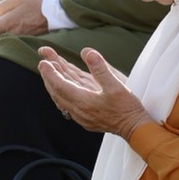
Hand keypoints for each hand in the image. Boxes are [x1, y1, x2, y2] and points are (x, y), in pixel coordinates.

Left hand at [36, 46, 152, 138]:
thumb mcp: (116, 85)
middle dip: (50, 73)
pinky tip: (64, 80)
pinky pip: (69, 100)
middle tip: (44, 58)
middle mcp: (78, 110)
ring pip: (63, 95)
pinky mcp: (85, 115)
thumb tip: (86, 51)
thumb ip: (100, 68)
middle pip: (58, 90)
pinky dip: (65, 87)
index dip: (50, 73)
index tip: (43, 61)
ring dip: (56, 80)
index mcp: (83, 102)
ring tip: (52, 64)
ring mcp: (81, 114)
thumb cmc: (127, 108)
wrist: (135, 128)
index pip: (60, 85)